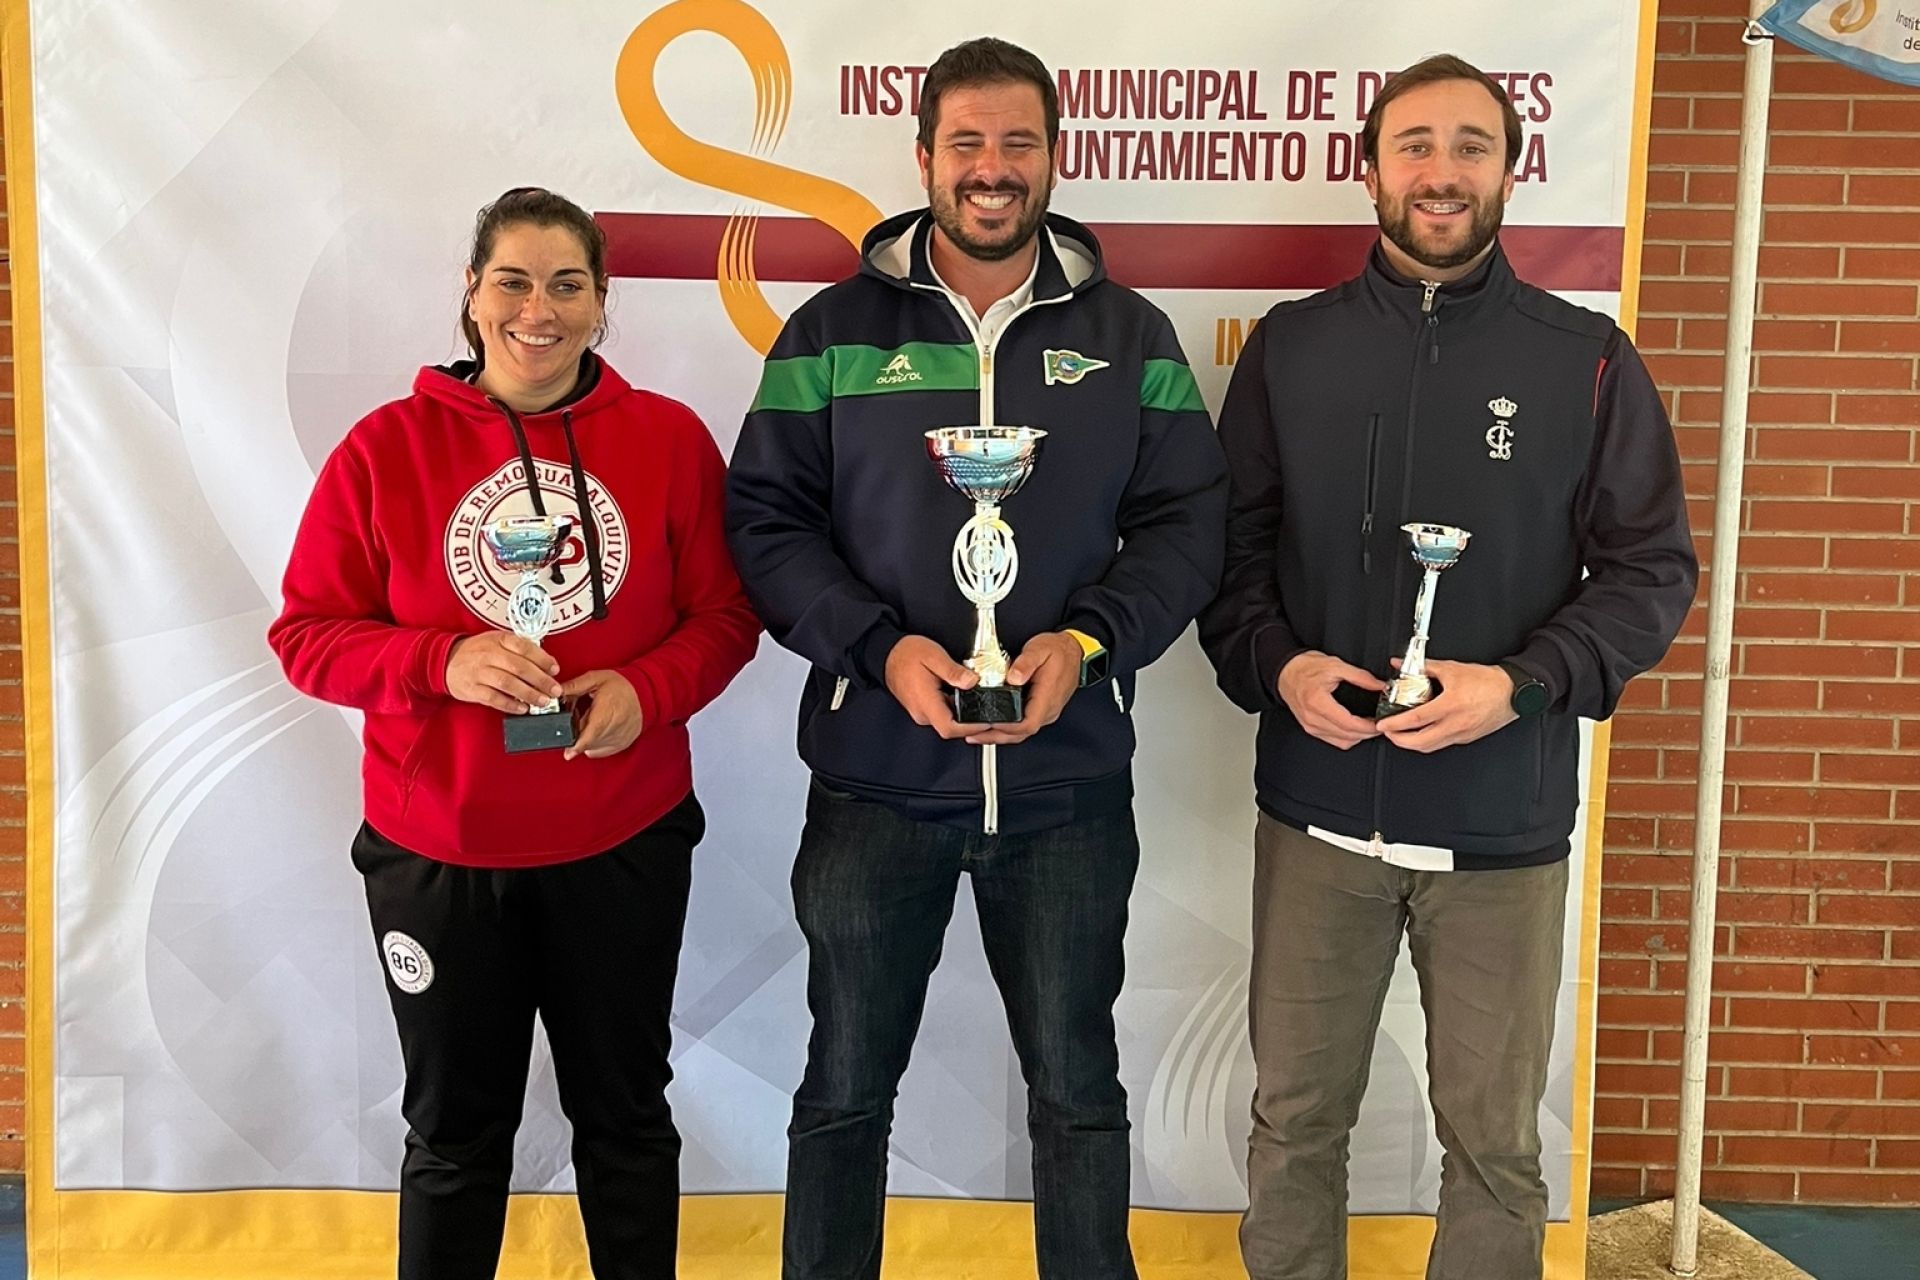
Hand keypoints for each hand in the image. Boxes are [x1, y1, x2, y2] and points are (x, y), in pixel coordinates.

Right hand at [445, 632, 562, 713]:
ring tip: (543, 701)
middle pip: (519, 667)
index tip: (555, 669)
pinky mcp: (473, 689)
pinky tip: (523, 709)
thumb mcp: (497, 641)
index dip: (542, 658)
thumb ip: (519, 649)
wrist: (445, 661)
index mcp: (498, 640)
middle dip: (541, 680)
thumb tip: (546, 663)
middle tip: (555, 690)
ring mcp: (480, 672)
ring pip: (508, 683)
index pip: (524, 647)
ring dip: (529, 694)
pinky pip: (494, 698)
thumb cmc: (478, 652)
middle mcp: (489, 654)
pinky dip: (510, 705)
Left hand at [559, 669, 643, 759]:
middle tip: (582, 717)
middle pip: (587, 741)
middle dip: (577, 733)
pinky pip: (599, 751)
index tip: (568, 753)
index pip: (589, 735)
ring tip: (593, 721)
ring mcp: (617, 740)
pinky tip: (598, 729)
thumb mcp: (596, 679)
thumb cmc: (623, 686)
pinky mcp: (620, 745)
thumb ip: (574, 686)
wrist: (646, 693)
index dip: (577, 745)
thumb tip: (556, 693)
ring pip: (592, 748)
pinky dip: (594, 744)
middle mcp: (612, 730)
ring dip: (586, 738)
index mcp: (605, 713)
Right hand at [885, 635, 987, 739]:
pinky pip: (943, 715)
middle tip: (989, 708)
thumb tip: (971, 682)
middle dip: (972, 722)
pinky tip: (962, 695)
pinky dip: (955, 708)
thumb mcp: (933, 655)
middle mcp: (922, 712)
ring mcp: (921, 712)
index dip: (971, 728)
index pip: (949, 728)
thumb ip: (953, 671)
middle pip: (952, 729)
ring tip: (977, 699)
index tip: (986, 720)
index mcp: (925, 702)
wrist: (887, 654)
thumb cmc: (907, 654)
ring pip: (948, 722)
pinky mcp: (922, 709)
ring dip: (964, 714)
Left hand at [965, 631, 1082, 745]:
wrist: (1074, 650)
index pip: (1027, 723)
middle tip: (974, 734)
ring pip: (1021, 733)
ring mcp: (1046, 712)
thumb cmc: (1059, 651)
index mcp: (1048, 697)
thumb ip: (1026, 662)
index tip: (988, 723)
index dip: (1006, 727)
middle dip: (995, 736)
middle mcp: (1048, 709)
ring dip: (999, 735)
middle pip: (1021, 734)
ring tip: (977, 734)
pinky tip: (993, 726)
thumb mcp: (1040, 649)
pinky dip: (1006, 729)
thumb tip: (1013, 677)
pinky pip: (1023, 725)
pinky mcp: (1042, 710)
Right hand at [1277, 650, 1384, 749]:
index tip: (1381, 723)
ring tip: (1369, 725)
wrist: (1286, 672)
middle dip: (1368, 733)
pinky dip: (1347, 737)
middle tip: (1381, 724)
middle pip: (1347, 736)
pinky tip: (1354, 728)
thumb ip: (1360, 677)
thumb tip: (1380, 686)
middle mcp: (1312, 718)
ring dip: (1358, 736)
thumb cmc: (1305, 668)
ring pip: (1342, 742)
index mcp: (1318, 702)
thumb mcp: (1335, 665)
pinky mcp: (1310, 729)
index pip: (1348, 723)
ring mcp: (1310, 725)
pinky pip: (1333, 740)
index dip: (1368, 727)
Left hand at [1377, 659, 1515, 752]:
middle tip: (1389, 733)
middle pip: (1421, 742)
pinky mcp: (1467, 738)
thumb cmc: (1487, 681)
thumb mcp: (1452, 669)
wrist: (1513, 692)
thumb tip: (1399, 664)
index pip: (1416, 720)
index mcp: (1451, 705)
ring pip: (1431, 747)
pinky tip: (1423, 733)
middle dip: (1399, 741)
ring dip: (1413, 744)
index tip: (1384, 724)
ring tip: (1401, 735)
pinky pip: (1443, 743)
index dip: (1396, 724)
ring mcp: (1462, 733)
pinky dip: (1429, 741)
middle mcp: (1456, 723)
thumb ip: (1423, 667)